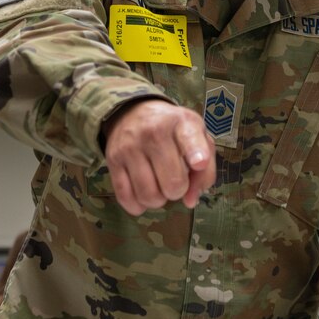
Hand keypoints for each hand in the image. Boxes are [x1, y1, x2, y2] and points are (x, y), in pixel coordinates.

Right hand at [101, 99, 214, 215]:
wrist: (132, 112)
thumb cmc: (172, 131)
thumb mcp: (197, 137)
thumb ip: (204, 170)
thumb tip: (190, 201)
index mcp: (181, 123)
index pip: (190, 139)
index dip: (197, 154)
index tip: (199, 163)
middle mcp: (154, 132)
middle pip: (173, 183)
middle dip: (178, 191)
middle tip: (175, 181)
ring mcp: (130, 146)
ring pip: (148, 195)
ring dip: (158, 200)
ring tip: (159, 187)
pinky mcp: (113, 160)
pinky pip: (125, 196)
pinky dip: (137, 205)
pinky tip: (143, 196)